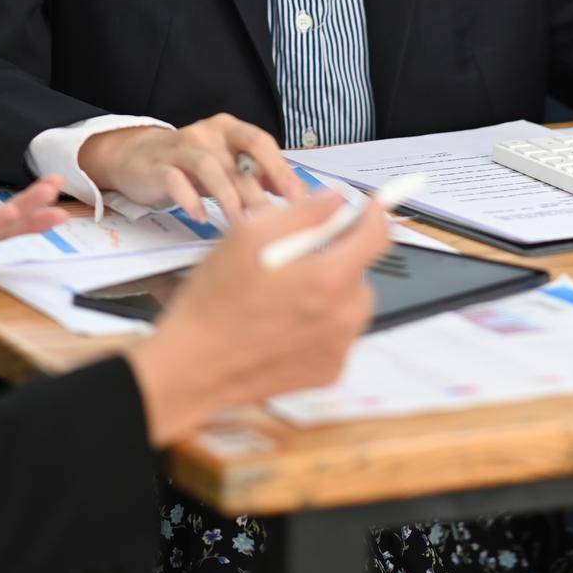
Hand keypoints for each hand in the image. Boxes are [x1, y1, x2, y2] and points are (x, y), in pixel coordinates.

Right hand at [78, 113, 307, 221]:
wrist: (136, 157)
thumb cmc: (190, 165)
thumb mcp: (225, 164)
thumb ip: (257, 175)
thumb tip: (296, 194)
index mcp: (229, 129)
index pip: (261, 142)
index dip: (281, 169)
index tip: (299, 197)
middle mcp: (207, 133)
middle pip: (239, 159)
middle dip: (260, 190)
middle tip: (275, 220)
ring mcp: (181, 148)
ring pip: (210, 168)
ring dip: (229, 198)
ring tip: (241, 224)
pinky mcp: (158, 167)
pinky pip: (176, 180)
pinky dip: (190, 199)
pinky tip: (202, 217)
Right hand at [127, 192, 389, 444]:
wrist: (195, 365)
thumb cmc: (217, 299)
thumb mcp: (251, 234)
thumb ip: (304, 212)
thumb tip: (337, 200)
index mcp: (330, 279)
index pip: (377, 236)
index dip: (371, 215)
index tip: (363, 209)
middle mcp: (343, 317)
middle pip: (362, 272)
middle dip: (337, 258)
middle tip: (297, 260)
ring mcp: (338, 349)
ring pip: (350, 304)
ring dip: (330, 292)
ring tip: (284, 295)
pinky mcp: (328, 372)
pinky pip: (338, 335)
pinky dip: (321, 324)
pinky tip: (284, 323)